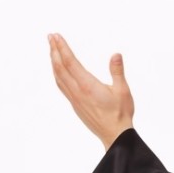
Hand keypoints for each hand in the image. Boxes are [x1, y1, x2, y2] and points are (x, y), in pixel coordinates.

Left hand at [48, 32, 134, 149]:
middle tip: (50, 37)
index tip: (56, 36)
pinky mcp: (75, 105)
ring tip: (52, 50)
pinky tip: (57, 70)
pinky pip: (61, 86)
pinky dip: (57, 74)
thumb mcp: (123, 91)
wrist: (115, 136)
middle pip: (60, 67)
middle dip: (54, 50)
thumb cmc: (120, 115)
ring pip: (58, 77)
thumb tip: (116, 55)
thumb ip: (117, 71)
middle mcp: (78, 91)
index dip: (62, 47)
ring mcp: (75, 99)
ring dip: (53, 62)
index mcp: (87, 85)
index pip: (70, 62)